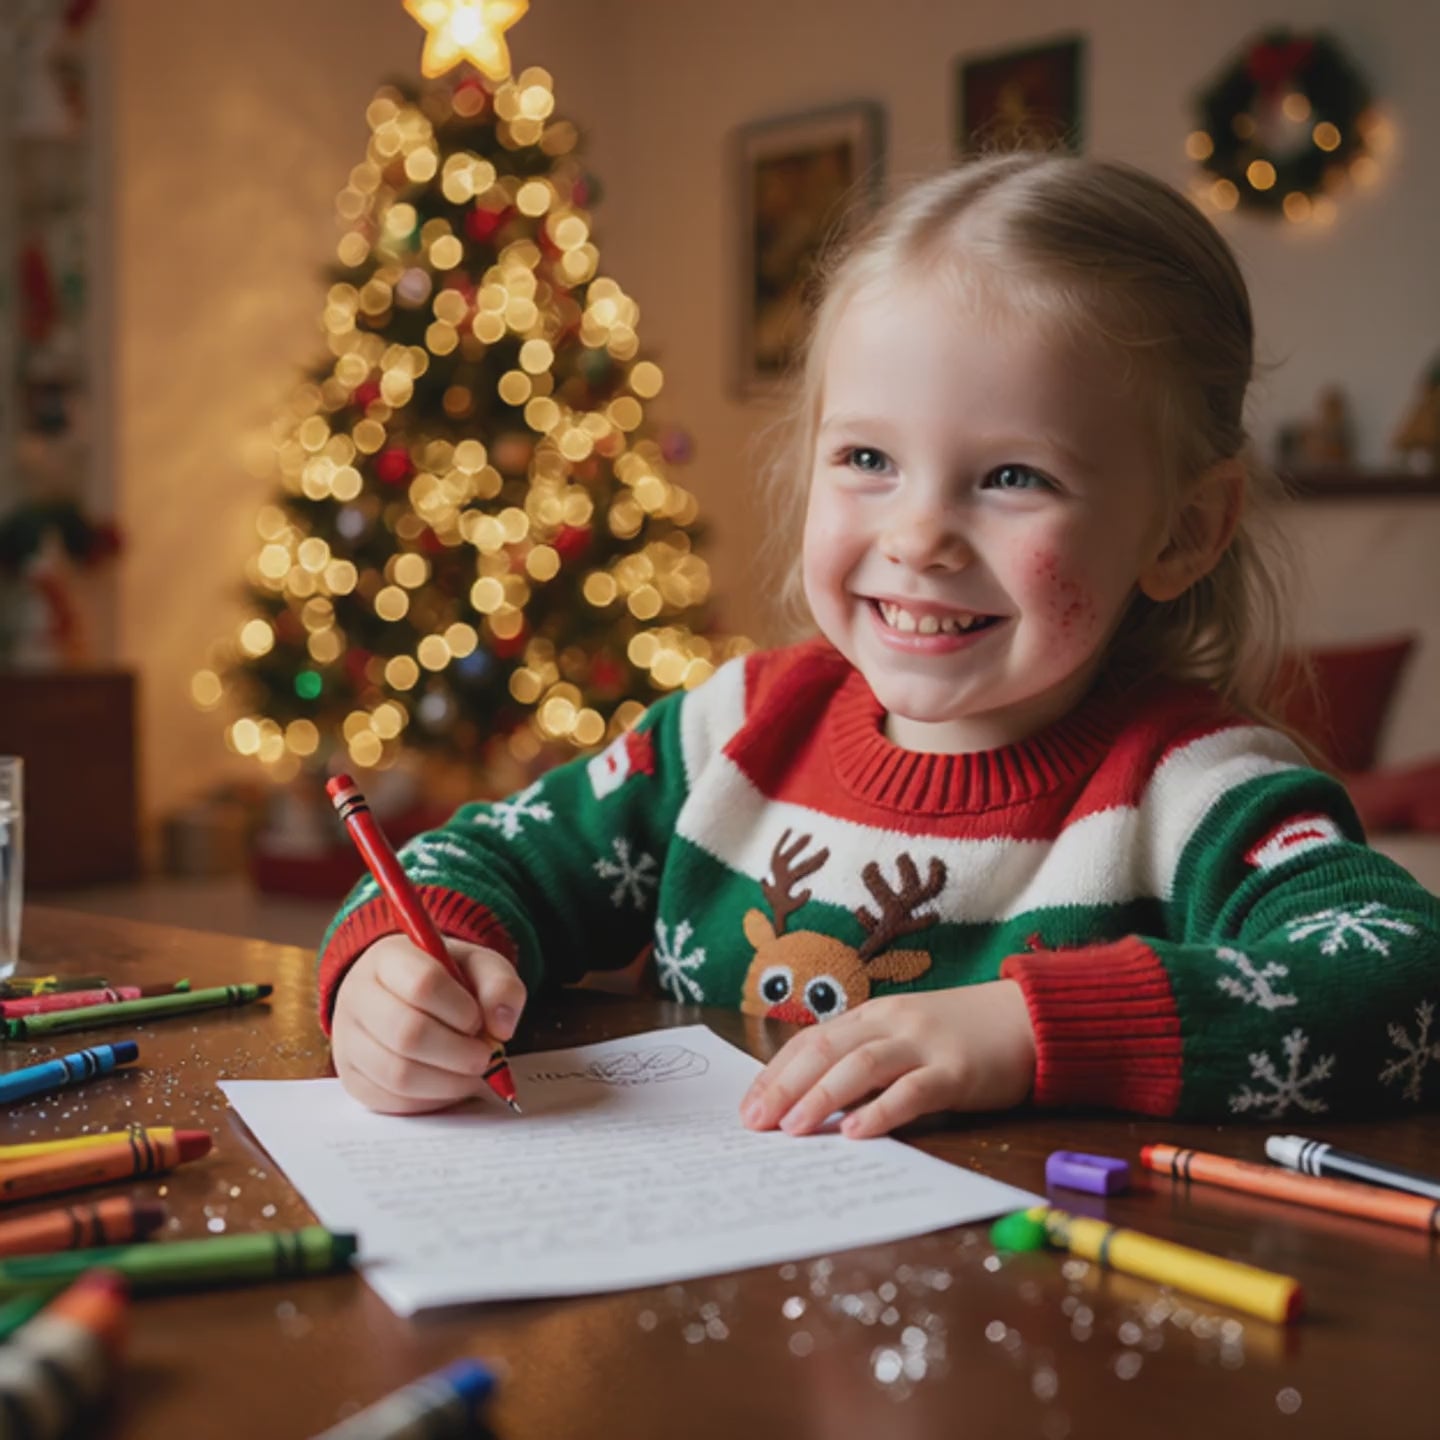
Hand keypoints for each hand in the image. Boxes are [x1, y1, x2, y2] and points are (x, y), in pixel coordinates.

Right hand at [330, 935, 526, 1114]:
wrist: (401, 994)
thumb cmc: (444, 980)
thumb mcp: (478, 965)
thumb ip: (500, 985)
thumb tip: (502, 1027)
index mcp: (388, 958)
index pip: (423, 984)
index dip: (460, 1010)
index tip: (478, 1020)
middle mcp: (357, 996)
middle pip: (408, 1035)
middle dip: (458, 1053)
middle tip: (484, 1057)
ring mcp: (348, 1039)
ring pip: (397, 1074)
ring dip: (447, 1082)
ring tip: (470, 1073)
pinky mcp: (350, 1077)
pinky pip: (389, 1101)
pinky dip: (428, 1100)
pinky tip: (447, 1085)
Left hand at [739, 981, 1035, 1138]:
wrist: (1029, 1017)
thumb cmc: (962, 1036)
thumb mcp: (906, 1037)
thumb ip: (867, 1062)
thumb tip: (813, 1102)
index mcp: (873, 1015)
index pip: (812, 1040)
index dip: (776, 1072)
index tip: (747, 1105)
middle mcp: (892, 1023)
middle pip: (825, 1049)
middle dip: (784, 1085)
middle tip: (753, 1122)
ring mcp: (924, 1044)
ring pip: (861, 1065)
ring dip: (821, 1096)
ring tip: (792, 1128)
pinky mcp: (957, 1071)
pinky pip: (912, 1090)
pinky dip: (880, 1111)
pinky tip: (855, 1132)